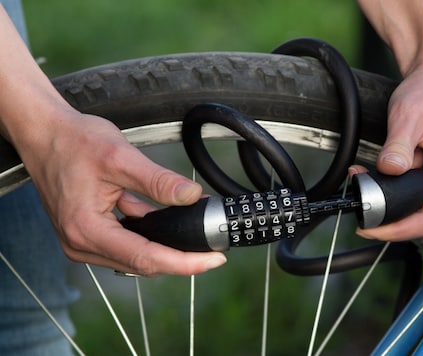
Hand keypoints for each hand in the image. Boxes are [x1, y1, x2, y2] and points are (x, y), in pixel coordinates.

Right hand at [19, 107, 226, 275]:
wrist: (45, 133)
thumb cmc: (73, 141)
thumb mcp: (121, 156)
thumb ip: (158, 181)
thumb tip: (190, 196)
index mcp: (86, 229)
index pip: (145, 257)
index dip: (184, 263)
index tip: (213, 260)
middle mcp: (81, 243)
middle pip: (142, 262)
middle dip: (179, 257)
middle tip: (212, 248)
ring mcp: (83, 241)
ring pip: (136, 255)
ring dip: (165, 245)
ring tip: (195, 232)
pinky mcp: (88, 233)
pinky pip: (126, 242)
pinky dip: (148, 233)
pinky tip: (164, 218)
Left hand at [353, 60, 422, 240]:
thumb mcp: (408, 113)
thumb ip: (397, 146)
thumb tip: (389, 171)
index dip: (398, 229)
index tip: (371, 226)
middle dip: (392, 209)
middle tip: (363, 189)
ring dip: (399, 197)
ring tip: (377, 174)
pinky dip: (408, 189)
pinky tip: (397, 172)